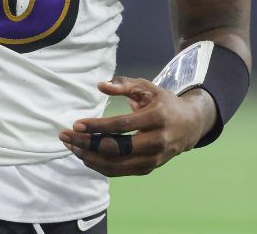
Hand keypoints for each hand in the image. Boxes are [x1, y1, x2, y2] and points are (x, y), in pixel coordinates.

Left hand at [59, 76, 215, 176]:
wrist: (190, 125)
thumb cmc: (164, 103)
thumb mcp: (148, 87)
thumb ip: (125, 84)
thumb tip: (100, 85)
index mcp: (158, 118)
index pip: (122, 125)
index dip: (97, 126)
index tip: (76, 125)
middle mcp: (158, 141)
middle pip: (117, 149)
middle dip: (88, 144)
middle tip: (66, 137)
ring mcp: (154, 159)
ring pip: (117, 165)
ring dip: (90, 158)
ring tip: (71, 147)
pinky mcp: (149, 169)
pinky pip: (120, 171)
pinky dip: (100, 166)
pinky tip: (85, 156)